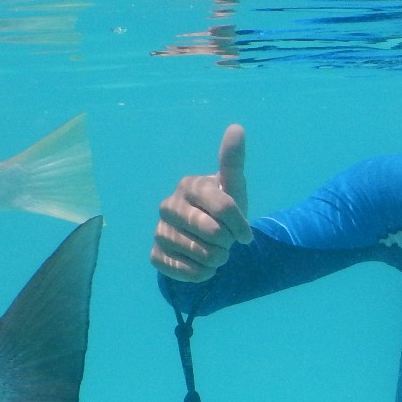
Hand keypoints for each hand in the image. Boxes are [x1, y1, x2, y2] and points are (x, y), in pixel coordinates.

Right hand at [151, 124, 250, 282]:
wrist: (206, 241)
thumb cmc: (222, 211)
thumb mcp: (233, 187)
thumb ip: (233, 161)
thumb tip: (236, 128)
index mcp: (189, 185)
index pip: (225, 208)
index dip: (240, 226)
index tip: (245, 235)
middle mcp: (168, 205)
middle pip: (213, 233)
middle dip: (228, 243)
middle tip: (227, 243)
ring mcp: (159, 230)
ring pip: (201, 254)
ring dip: (217, 260)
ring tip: (216, 254)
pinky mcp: (155, 254)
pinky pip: (184, 271)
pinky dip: (201, 273)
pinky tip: (203, 266)